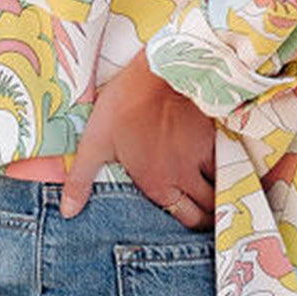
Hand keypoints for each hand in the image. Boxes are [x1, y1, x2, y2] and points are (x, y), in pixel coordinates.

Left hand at [59, 50, 215, 229]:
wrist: (159, 72)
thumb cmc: (124, 106)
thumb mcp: (95, 142)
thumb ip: (81, 180)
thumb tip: (68, 212)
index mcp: (157, 183)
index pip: (187, 218)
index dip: (193, 223)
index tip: (194, 219)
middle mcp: (184, 176)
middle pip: (209, 208)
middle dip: (211, 215)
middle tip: (209, 212)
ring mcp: (203, 156)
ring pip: (222, 187)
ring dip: (221, 193)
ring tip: (218, 192)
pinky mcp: (215, 135)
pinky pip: (229, 161)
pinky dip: (229, 167)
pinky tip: (224, 165)